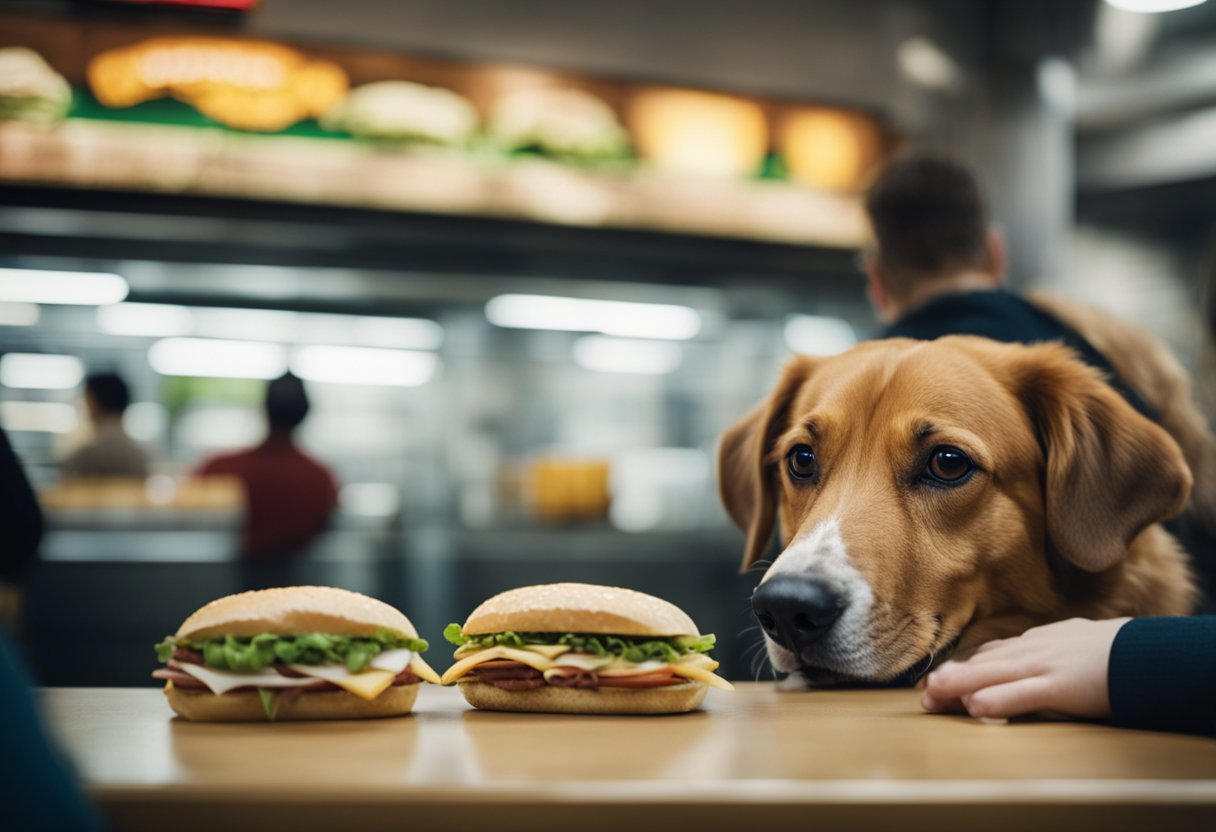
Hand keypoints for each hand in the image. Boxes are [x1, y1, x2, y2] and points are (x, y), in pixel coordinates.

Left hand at [921, 617, 1130, 721]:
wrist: (1144, 652)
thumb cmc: (1105, 652)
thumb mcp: (1063, 646)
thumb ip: (1036, 653)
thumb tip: (1014, 663)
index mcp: (1032, 642)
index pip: (987, 655)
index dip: (958, 667)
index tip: (931, 679)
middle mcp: (1031, 651)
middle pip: (982, 663)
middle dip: (949, 678)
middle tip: (920, 691)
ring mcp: (1044, 667)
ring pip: (994, 674)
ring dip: (960, 684)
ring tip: (932, 693)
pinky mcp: (1061, 686)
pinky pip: (1024, 694)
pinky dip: (998, 699)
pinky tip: (976, 707)